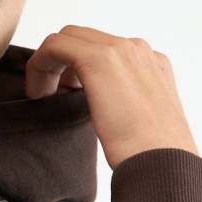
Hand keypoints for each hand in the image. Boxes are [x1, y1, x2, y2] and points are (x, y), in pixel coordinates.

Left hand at [23, 24, 198, 171]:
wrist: (162, 164)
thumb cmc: (151, 154)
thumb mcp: (141, 120)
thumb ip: (125, 101)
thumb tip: (102, 105)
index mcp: (151, 63)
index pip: (103, 50)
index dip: (77, 70)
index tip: (67, 97)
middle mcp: (138, 50)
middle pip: (84, 39)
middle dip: (62, 64)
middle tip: (52, 97)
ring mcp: (122, 50)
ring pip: (68, 37)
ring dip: (50, 65)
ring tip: (45, 97)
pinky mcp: (99, 59)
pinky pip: (55, 45)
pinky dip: (39, 66)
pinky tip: (40, 94)